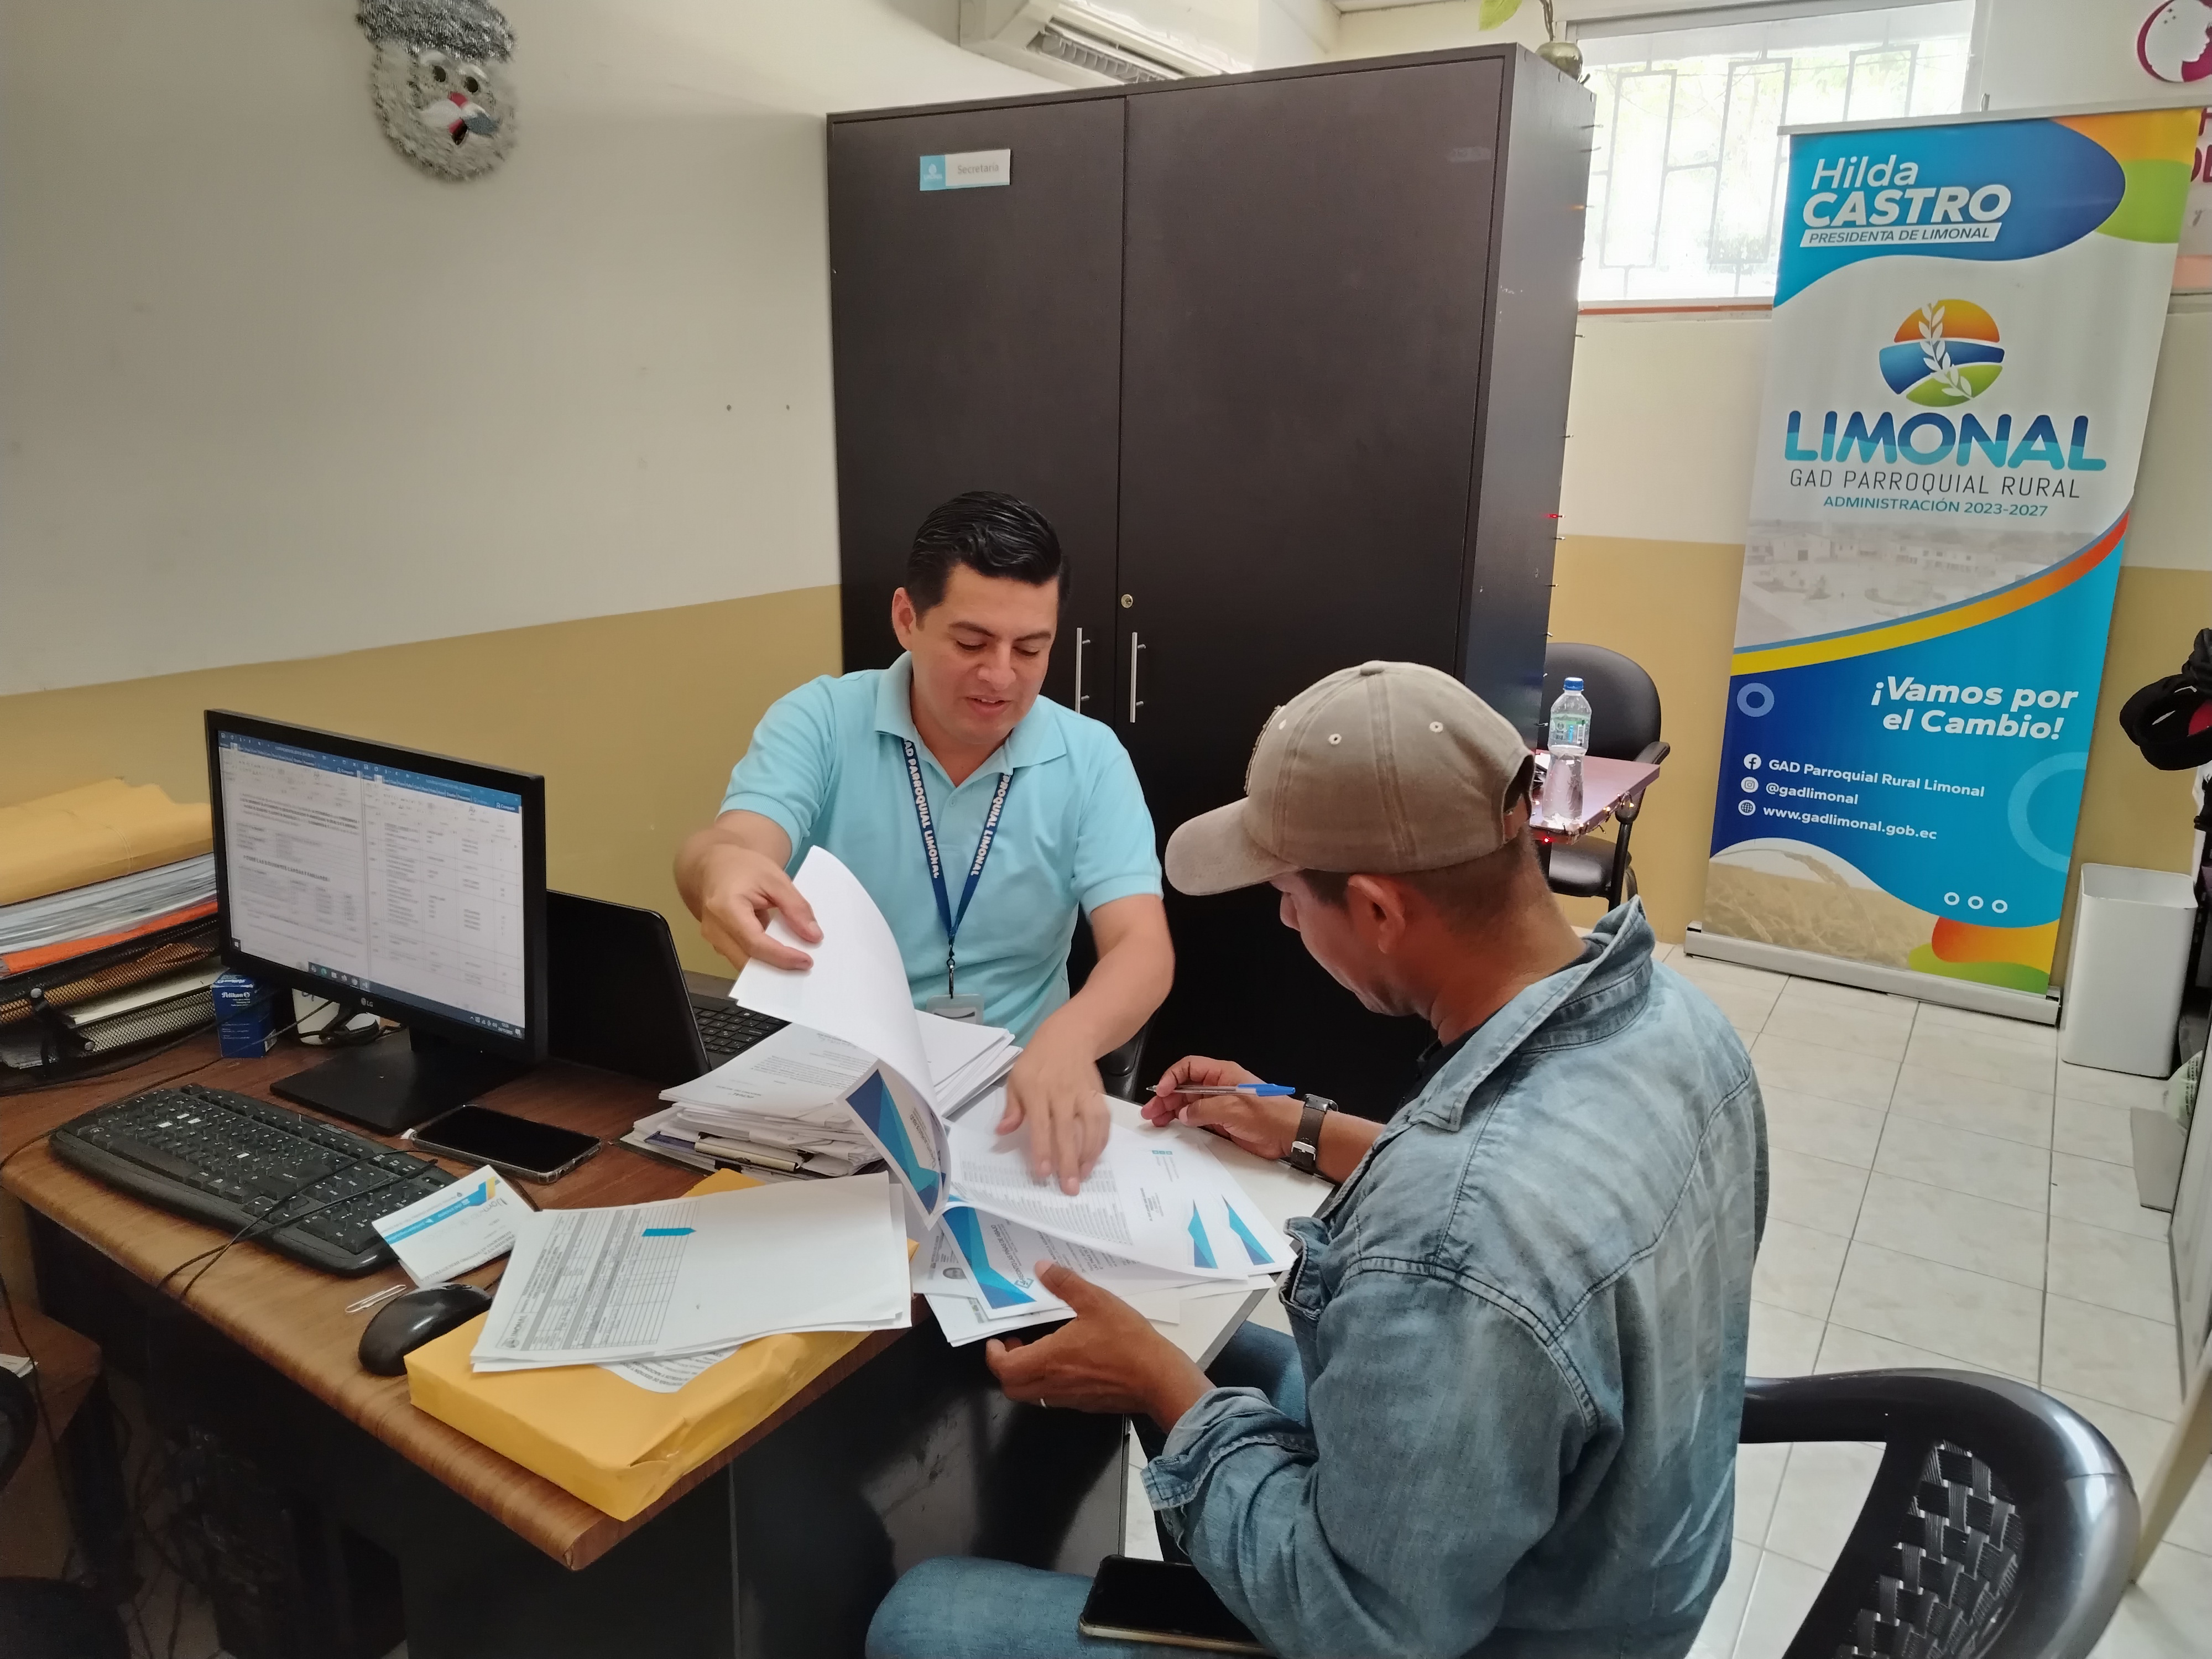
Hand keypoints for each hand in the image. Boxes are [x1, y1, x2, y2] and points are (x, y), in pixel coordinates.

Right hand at [694, 843, 821, 970]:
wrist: (714, 867)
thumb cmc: (743, 868)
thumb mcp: (775, 879)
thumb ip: (795, 907)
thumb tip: (814, 936)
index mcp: (726, 908)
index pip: (755, 942)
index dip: (782, 956)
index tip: (807, 961)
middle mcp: (714, 929)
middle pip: (747, 959)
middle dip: (778, 967)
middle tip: (806, 964)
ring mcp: (713, 939)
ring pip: (743, 963)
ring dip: (770, 965)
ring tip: (796, 959)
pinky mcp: (718, 943)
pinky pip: (741, 957)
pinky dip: (762, 958)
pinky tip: (780, 952)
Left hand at [984, 1262, 1210, 1428]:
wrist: (1157, 1378)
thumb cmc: (1125, 1340)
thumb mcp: (1096, 1301)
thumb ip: (1066, 1283)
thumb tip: (1041, 1268)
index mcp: (1050, 1359)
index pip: (1005, 1368)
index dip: (994, 1355)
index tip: (998, 1340)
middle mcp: (1053, 1384)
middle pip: (1012, 1387)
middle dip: (1006, 1367)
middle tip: (1016, 1345)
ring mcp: (1069, 1398)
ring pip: (1033, 1395)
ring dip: (1027, 1375)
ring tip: (1040, 1351)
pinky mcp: (1086, 1404)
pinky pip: (1055, 1398)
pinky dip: (1049, 1383)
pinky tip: (1067, 1364)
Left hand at [1000, 1030, 1110, 1194]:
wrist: (1069, 1037)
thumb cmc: (1037, 1063)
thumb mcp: (1016, 1079)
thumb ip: (1012, 1108)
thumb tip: (1002, 1132)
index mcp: (1037, 1090)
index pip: (1040, 1125)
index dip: (1043, 1150)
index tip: (1044, 1173)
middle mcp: (1062, 1093)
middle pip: (1067, 1131)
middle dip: (1069, 1161)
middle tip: (1070, 1188)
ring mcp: (1083, 1094)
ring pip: (1090, 1127)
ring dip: (1089, 1154)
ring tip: (1084, 1176)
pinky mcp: (1098, 1094)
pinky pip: (1103, 1120)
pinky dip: (1102, 1140)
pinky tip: (1096, 1156)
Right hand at [1143, 1055, 1298, 1162]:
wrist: (1289, 1133)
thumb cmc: (1268, 1114)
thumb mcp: (1232, 1109)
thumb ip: (1204, 1109)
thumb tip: (1185, 1113)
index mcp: (1221, 1074)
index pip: (1189, 1068)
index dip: (1171, 1077)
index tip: (1161, 1091)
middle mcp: (1217, 1086)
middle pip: (1184, 1087)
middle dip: (1165, 1097)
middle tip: (1150, 1111)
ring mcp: (1218, 1104)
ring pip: (1187, 1104)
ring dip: (1170, 1110)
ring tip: (1155, 1120)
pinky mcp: (1221, 1121)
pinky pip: (1196, 1118)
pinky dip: (1182, 1122)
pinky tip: (1172, 1127)